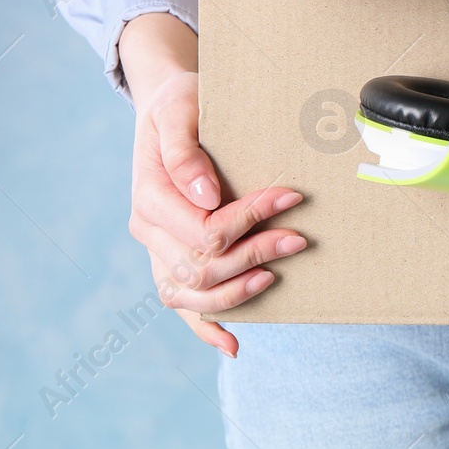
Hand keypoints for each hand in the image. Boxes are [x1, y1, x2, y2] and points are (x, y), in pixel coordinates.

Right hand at [120, 13, 306, 357]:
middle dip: (255, 253)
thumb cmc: (179, 104)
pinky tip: (233, 344)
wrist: (166, 106)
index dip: (250, 219)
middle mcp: (148, 230)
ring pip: (193, 294)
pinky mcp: (169, 260)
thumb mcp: (179, 109)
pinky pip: (182, 306)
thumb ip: (184, 149)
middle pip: (203, 266)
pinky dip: (205, 328)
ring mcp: (157, 250)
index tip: (291, 198)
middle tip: (299, 236)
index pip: (204, 229)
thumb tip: (205, 195)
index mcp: (149, 196)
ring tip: (278, 272)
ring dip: (240, 290)